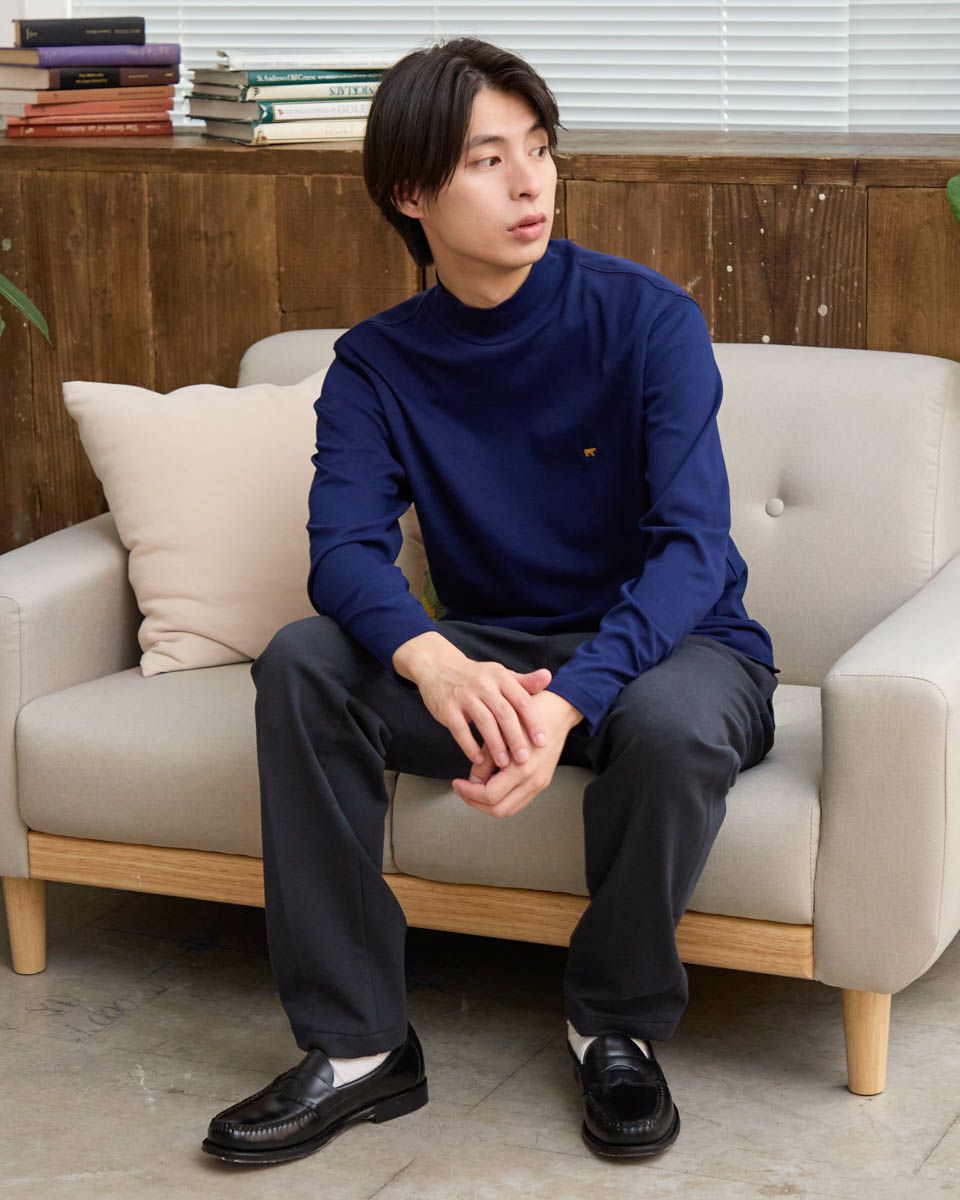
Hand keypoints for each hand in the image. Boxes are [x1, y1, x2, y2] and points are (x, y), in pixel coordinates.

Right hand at [413, 642, 556, 770]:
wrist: (438, 666)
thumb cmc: (476, 676)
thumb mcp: (500, 675)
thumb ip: (524, 681)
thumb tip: (549, 676)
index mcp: (501, 678)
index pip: (521, 700)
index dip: (533, 721)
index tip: (542, 742)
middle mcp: (484, 685)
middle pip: (504, 713)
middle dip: (516, 737)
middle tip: (524, 759)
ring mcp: (464, 696)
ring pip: (484, 722)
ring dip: (495, 744)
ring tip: (503, 764)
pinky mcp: (447, 708)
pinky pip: (460, 729)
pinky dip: (469, 746)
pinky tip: (478, 760)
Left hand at [452, 690, 582, 818]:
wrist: (558, 710)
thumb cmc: (530, 715)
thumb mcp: (500, 733)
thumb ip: (486, 759)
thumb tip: (472, 780)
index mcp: (523, 769)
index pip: (489, 795)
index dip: (469, 793)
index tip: (457, 783)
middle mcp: (533, 781)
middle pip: (499, 810)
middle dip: (476, 802)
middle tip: (462, 789)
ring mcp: (540, 783)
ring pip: (509, 809)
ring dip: (488, 803)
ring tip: (473, 789)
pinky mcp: (542, 781)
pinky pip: (519, 800)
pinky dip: (502, 798)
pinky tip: (490, 784)